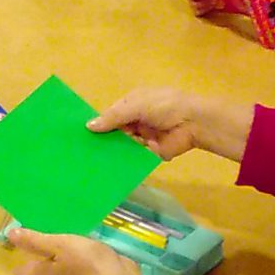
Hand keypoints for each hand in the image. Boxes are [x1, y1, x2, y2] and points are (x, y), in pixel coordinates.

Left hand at [9, 228, 153, 274]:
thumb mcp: (59, 244)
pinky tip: (84, 273)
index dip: (22, 265)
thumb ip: (35, 241)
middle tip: (45, 258)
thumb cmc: (85, 259)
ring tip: (64, 264)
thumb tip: (11, 235)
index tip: (26, 255)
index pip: (23, 274)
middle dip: (40, 273)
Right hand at [89, 88, 254, 161]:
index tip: (80, 136)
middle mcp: (136, 121)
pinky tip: (108, 170)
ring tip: (91, 163)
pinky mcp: (150, 153)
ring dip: (112, 153)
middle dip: (103, 141)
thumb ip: (113, 117)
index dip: (98, 125)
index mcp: (132, 105)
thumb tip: (88, 126)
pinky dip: (124, 162)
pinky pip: (134, 158)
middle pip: (114, 133)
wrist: (193, 122)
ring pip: (122, 146)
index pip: (110, 116)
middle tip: (82, 153)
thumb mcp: (136, 105)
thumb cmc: (165, 105)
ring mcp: (143, 138)